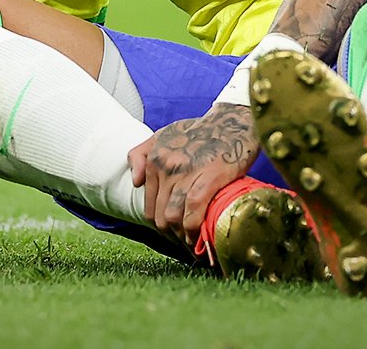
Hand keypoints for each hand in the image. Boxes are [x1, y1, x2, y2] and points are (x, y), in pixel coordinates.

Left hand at [127, 103, 258, 245]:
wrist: (231, 123)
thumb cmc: (199, 131)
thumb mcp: (164, 134)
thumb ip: (141, 153)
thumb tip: (135, 182)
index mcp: (155, 158)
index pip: (148, 204)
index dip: (159, 223)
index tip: (172, 232)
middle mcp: (166, 165)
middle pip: (159, 215)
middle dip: (171, 234)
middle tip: (184, 241)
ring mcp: (186, 172)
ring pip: (173, 217)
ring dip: (182, 237)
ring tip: (192, 242)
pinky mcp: (208, 178)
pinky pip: (193, 213)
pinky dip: (193, 231)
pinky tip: (199, 236)